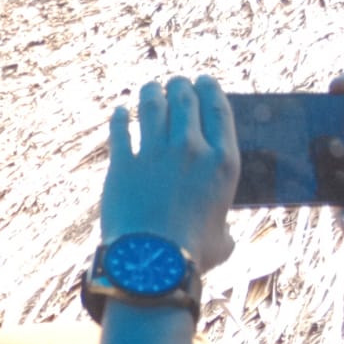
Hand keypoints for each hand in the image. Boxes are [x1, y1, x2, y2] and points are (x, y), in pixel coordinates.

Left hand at [99, 77, 237, 273]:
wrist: (151, 263)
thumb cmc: (191, 256)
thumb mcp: (223, 239)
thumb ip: (223, 226)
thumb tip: (223, 235)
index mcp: (223, 162)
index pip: (219, 111)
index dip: (210, 90)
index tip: (204, 80)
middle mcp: (191, 150)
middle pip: (185, 102)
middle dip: (180, 86)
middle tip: (176, 83)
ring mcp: (155, 154)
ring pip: (152, 107)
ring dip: (151, 93)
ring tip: (149, 88)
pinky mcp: (122, 164)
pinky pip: (120, 130)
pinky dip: (120, 117)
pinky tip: (120, 111)